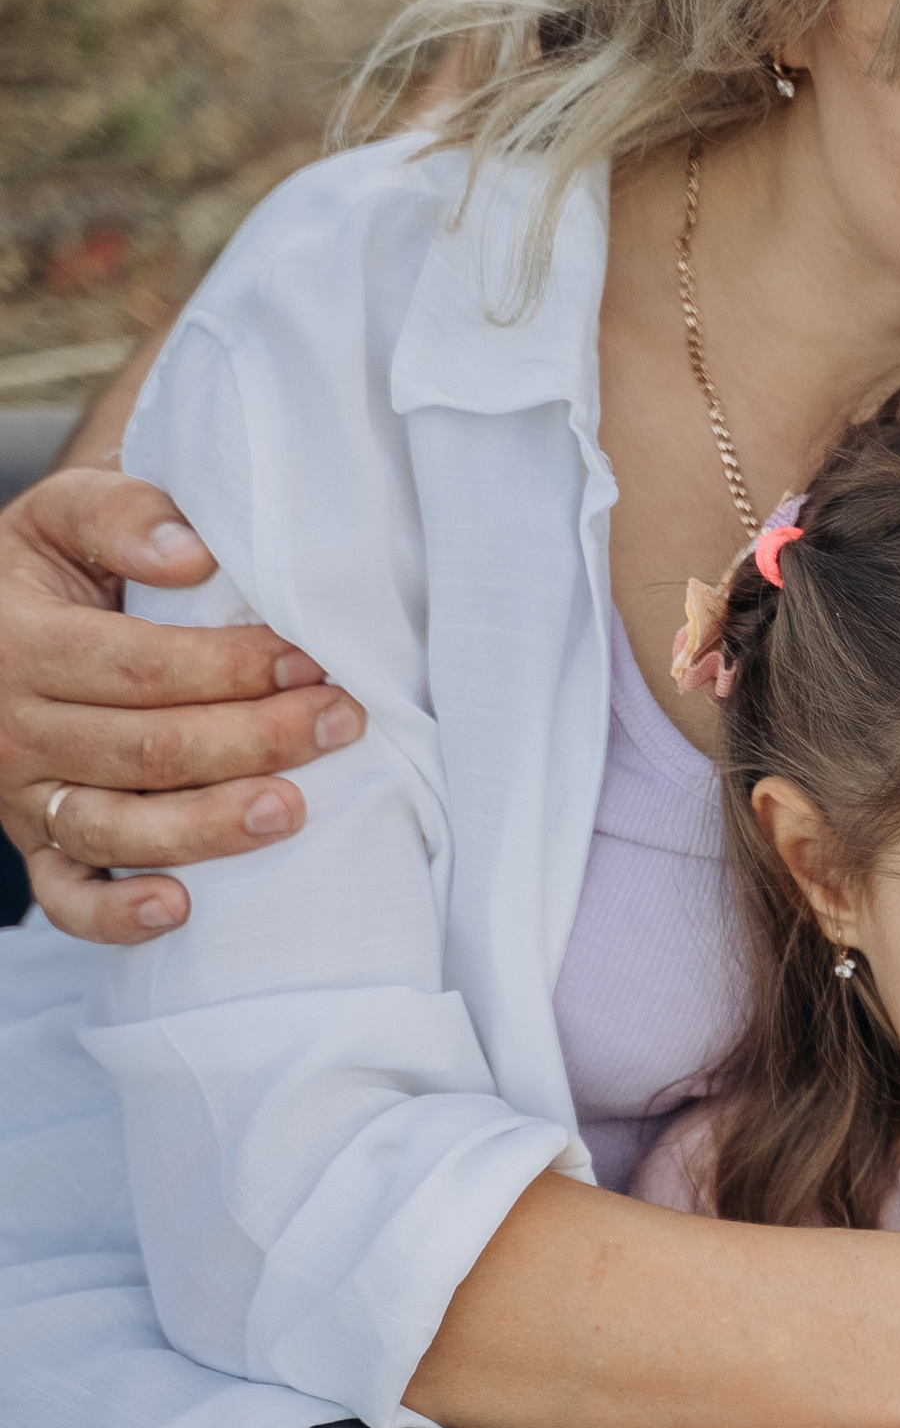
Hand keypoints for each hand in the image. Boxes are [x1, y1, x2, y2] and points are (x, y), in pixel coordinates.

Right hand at [0, 470, 365, 943]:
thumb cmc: (47, 565)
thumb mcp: (63, 513)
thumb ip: (121, 513)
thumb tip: (193, 554)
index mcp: (20, 640)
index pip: (137, 665)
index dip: (229, 667)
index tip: (310, 659)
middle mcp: (14, 727)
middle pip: (144, 750)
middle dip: (254, 739)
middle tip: (340, 721)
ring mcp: (22, 796)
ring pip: (115, 829)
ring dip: (209, 828)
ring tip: (292, 810)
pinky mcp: (35, 844)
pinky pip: (65, 898)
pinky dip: (115, 915)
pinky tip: (180, 909)